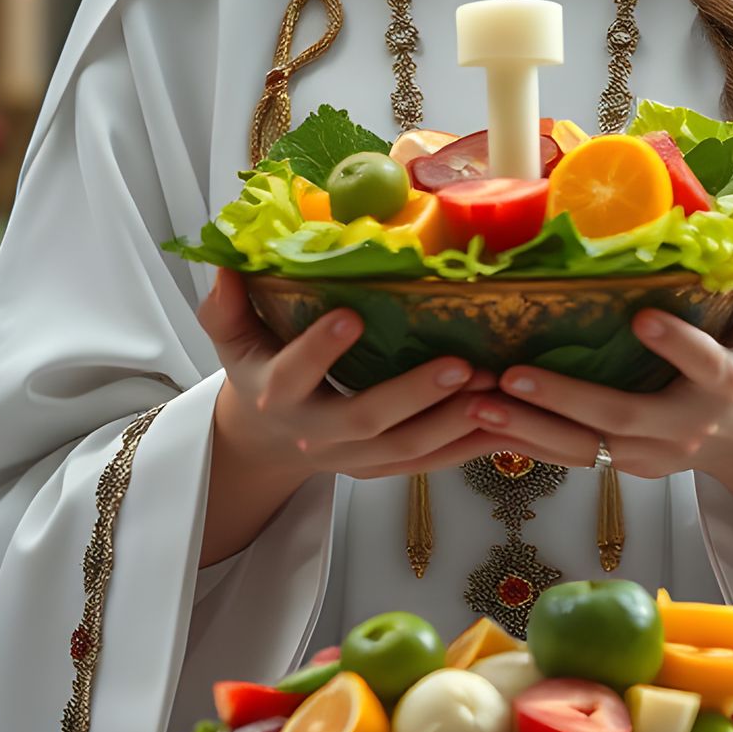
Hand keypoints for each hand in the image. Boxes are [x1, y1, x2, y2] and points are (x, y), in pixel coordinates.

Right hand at [200, 265, 497, 486]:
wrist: (265, 442)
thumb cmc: (257, 371)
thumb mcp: (232, 339)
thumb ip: (227, 305)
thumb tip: (228, 261)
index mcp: (277, 394)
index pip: (294, 373)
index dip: (320, 349)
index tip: (350, 315)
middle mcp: (316, 433)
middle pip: (365, 420)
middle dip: (414, 393)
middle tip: (461, 363)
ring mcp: (353, 458)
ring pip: (407, 449)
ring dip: (454, 422)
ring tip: (494, 388)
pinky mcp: (382, 470)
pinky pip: (430, 465)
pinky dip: (468, 449)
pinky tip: (505, 425)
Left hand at [464, 254, 732, 484]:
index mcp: (726, 386)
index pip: (704, 367)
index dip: (676, 345)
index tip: (642, 317)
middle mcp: (686, 427)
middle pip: (624, 417)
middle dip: (566, 399)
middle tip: (514, 375)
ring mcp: (652, 455)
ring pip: (587, 449)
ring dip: (529, 429)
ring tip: (479, 405)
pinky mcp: (626, 466)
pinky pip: (574, 459)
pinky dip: (528, 445)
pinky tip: (485, 425)